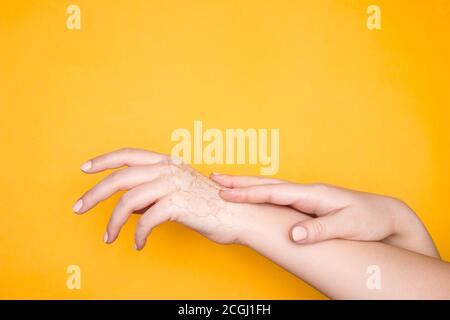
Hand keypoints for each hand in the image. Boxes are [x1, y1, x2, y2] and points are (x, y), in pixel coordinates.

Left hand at [72, 148, 251, 249]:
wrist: (238, 215)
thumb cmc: (209, 205)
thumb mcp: (178, 192)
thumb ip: (153, 193)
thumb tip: (130, 205)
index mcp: (167, 162)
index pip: (128, 155)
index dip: (104, 160)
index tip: (85, 169)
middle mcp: (168, 169)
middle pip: (120, 177)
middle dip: (94, 194)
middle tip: (78, 208)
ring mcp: (174, 185)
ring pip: (129, 201)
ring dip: (114, 222)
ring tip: (108, 237)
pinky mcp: (179, 204)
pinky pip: (147, 220)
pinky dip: (137, 235)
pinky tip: (137, 244)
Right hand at [211, 174, 439, 257]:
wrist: (384, 214)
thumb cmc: (368, 220)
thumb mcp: (348, 227)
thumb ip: (321, 230)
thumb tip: (294, 234)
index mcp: (313, 194)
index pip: (274, 192)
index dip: (249, 193)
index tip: (226, 192)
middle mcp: (306, 191)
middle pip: (267, 184)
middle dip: (240, 181)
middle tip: (214, 178)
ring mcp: (305, 195)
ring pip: (269, 186)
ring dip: (246, 184)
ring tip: (224, 182)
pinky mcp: (306, 202)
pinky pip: (276, 194)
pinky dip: (258, 191)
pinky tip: (251, 193)